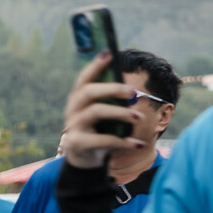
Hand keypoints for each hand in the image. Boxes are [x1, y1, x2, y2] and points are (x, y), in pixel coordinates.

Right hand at [62, 54, 151, 169]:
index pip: (85, 78)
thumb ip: (113, 102)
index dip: (96, 65)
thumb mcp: (105, 115)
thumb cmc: (100, 130)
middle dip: (112, 88)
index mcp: (79, 98)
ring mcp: (74, 126)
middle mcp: (73, 109)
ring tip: (139, 117)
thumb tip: (135, 89)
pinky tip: (139, 143)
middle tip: (133, 92)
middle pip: (88, 91)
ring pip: (95, 112)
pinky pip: (102, 140)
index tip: (109, 53)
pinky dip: (124, 141)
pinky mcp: (77, 143)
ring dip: (120, 113)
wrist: (86, 159)